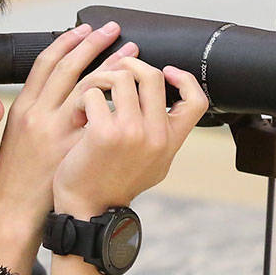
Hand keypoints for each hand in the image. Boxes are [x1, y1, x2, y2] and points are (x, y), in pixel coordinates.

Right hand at [0, 21, 138, 227]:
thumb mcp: (20, 134)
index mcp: (23, 107)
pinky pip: (103, 119)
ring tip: (132, 55)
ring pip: (89, 88)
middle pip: (68, 67)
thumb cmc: (18, 176)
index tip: (86, 28)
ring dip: (113, 68)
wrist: (15, 211)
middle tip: (114, 30)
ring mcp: (58, 133)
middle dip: (94, 44)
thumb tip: (63, 89)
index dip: (68, 41)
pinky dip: (119, 104)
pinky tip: (135, 94)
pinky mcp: (75, 151)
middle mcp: (39, 115)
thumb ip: (39, 110)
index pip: (46, 63)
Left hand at [52, 60, 207, 216]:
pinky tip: (78, 115)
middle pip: (152, 76)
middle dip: (129, 66)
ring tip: (91, 97)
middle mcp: (156, 135)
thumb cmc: (114, 184)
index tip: (166, 70)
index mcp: (171, 142)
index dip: (184, 78)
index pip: (197, 100)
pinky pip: (93, 93)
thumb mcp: (153, 164)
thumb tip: (170, 105)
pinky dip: (82, 100)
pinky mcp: (103, 132)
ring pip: (120, 78)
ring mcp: (131, 132)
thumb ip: (163, 136)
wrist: (87, 208)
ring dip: (100, 80)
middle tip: (114, 73)